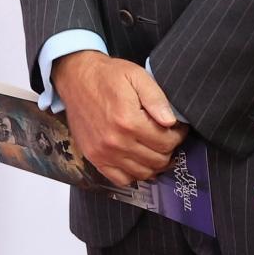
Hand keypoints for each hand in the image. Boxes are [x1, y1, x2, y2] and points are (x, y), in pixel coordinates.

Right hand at [52, 51, 186, 187]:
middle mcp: (116, 141)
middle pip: (157, 160)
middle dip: (168, 149)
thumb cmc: (107, 75)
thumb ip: (156, 98)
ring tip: (154, 145)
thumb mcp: (135, 75)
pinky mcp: (94, 158)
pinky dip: (134, 173)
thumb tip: (171, 121)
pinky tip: (137, 157)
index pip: (166, 142)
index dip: (178, 135)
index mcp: (128, 120)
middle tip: (166, 135)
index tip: (177, 127)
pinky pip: (122, 179)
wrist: (75, 77)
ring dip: (154, 162)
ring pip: (143, 173)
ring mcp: (104, 153)